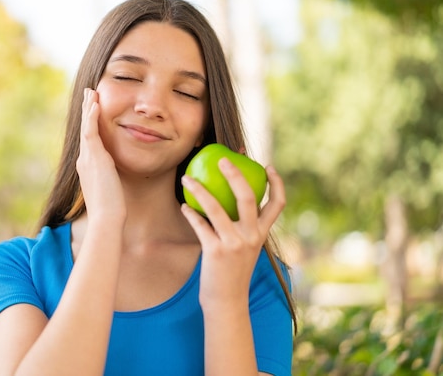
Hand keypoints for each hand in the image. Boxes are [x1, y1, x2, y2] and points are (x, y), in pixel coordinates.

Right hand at [76, 88, 125, 220]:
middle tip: (89, 94)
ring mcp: (87, 158)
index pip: (88, 140)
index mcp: (87, 167)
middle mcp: (84, 160)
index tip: (92, 110)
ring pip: (86, 127)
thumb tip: (114, 178)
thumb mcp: (110, 189)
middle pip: (85, 129)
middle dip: (87, 111)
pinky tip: (95, 104)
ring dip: (89, 108)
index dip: (89, 123)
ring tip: (92, 92)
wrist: (106, 218)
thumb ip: (110, 179)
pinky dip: (92, 117)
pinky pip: (91, 132)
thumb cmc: (110, 209)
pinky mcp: (94, 157)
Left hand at [180, 158, 285, 306]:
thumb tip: (230, 201)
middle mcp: (251, 236)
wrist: (227, 302)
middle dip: (235, 174)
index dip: (276, 183)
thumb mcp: (245, 249)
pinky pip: (200, 225)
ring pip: (216, 208)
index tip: (268, 166)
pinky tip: (184, 205)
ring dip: (200, 189)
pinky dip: (190, 213)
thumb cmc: (232, 271)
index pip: (278, 204)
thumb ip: (243, 228)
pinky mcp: (215, 251)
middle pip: (248, 197)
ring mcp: (234, 244)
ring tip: (187, 178)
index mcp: (261, 234)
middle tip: (222, 159)